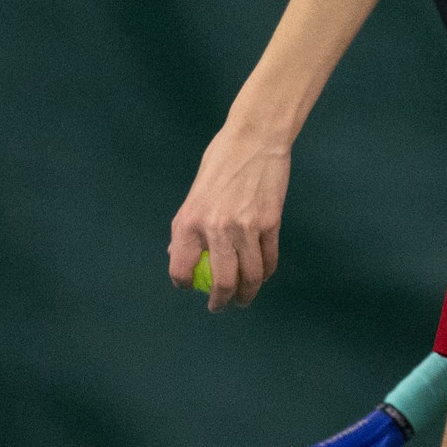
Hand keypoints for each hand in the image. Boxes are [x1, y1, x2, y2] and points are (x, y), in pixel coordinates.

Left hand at [168, 118, 289, 310]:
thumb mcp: (194, 194)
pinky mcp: (270, 223)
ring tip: (244, 299)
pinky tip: (261, 276)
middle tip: (220, 306)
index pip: (181, 268)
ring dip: (248, 293)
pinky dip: (265, 273)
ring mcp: (245, 228)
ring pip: (250, 276)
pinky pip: (269, 259)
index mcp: (188, 222)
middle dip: (221, 301)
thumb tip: (177, 254)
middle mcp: (215, 229)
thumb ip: (186, 227)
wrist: (253, 140)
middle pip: (222, 281)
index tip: (190, 288)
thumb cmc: (219, 163)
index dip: (183, 283)